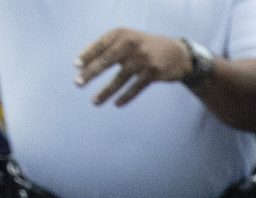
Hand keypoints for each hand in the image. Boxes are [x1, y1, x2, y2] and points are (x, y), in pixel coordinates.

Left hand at [76, 29, 195, 106]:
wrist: (178, 54)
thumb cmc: (146, 48)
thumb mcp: (129, 40)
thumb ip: (110, 48)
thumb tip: (84, 65)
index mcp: (122, 34)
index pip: (100, 45)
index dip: (87, 55)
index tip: (76, 66)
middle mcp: (131, 44)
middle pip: (107, 60)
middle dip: (91, 73)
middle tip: (77, 83)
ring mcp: (143, 59)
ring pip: (120, 78)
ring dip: (106, 91)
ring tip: (94, 101)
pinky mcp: (153, 72)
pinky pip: (135, 87)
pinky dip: (125, 97)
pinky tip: (116, 104)